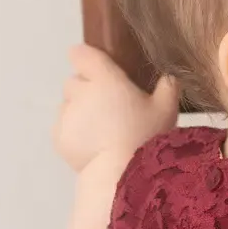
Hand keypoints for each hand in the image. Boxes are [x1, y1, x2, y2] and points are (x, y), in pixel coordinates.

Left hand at [53, 44, 180, 172]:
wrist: (119, 174)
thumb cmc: (146, 137)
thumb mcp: (167, 110)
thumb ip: (168, 87)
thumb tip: (169, 77)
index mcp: (105, 78)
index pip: (81, 54)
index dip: (86, 59)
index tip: (96, 68)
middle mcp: (80, 91)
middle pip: (75, 81)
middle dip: (87, 90)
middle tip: (108, 108)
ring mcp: (66, 115)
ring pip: (68, 105)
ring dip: (80, 112)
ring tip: (101, 132)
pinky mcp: (58, 137)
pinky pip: (62, 128)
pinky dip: (73, 133)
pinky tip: (92, 146)